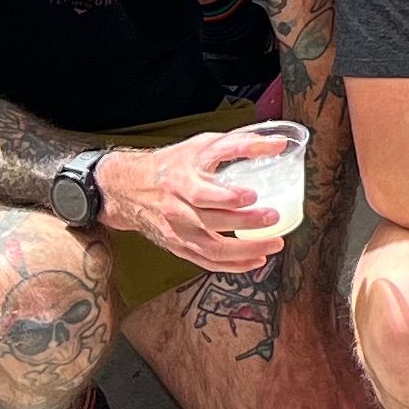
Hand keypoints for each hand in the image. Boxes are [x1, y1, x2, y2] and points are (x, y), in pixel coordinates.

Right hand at [97, 132, 286, 271]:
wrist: (131, 189)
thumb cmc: (172, 164)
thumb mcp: (200, 146)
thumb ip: (239, 144)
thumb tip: (278, 145)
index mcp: (178, 182)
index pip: (201, 194)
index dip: (227, 198)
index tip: (252, 195)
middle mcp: (175, 211)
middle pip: (212, 224)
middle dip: (246, 223)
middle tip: (273, 218)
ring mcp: (177, 233)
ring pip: (212, 250)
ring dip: (245, 251)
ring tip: (273, 244)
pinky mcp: (179, 247)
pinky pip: (207, 262)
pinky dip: (233, 265)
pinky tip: (255, 260)